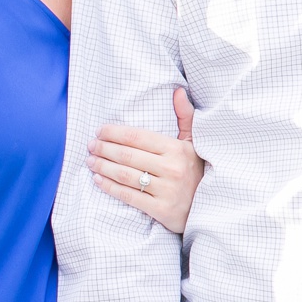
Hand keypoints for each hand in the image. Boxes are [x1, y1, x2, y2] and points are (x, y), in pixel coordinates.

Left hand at [89, 88, 201, 232]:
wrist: (211, 207)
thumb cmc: (196, 171)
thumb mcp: (194, 143)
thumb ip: (185, 116)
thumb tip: (177, 91)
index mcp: (177, 149)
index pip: (137, 137)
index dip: (114, 133)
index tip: (100, 131)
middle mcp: (172, 168)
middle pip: (127, 155)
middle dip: (103, 149)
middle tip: (90, 146)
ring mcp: (166, 190)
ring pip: (124, 175)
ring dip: (102, 166)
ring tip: (90, 161)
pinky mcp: (161, 209)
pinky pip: (128, 196)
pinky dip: (109, 187)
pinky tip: (98, 180)